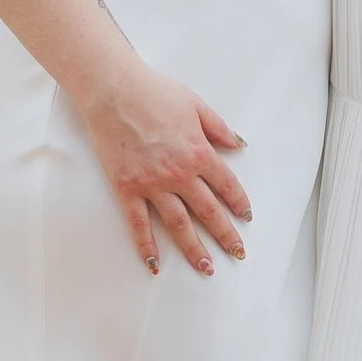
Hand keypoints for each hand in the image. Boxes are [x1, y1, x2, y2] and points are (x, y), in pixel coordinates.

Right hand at [76, 55, 252, 276]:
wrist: (114, 92)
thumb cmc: (154, 92)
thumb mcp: (196, 104)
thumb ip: (219, 128)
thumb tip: (238, 144)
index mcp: (199, 153)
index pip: (226, 185)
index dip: (239, 202)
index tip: (246, 216)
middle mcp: (179, 174)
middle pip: (208, 211)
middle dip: (226, 235)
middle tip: (237, 252)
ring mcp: (152, 184)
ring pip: (179, 224)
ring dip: (194, 249)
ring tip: (206, 268)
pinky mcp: (127, 188)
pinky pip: (139, 223)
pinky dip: (146, 245)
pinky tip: (154, 263)